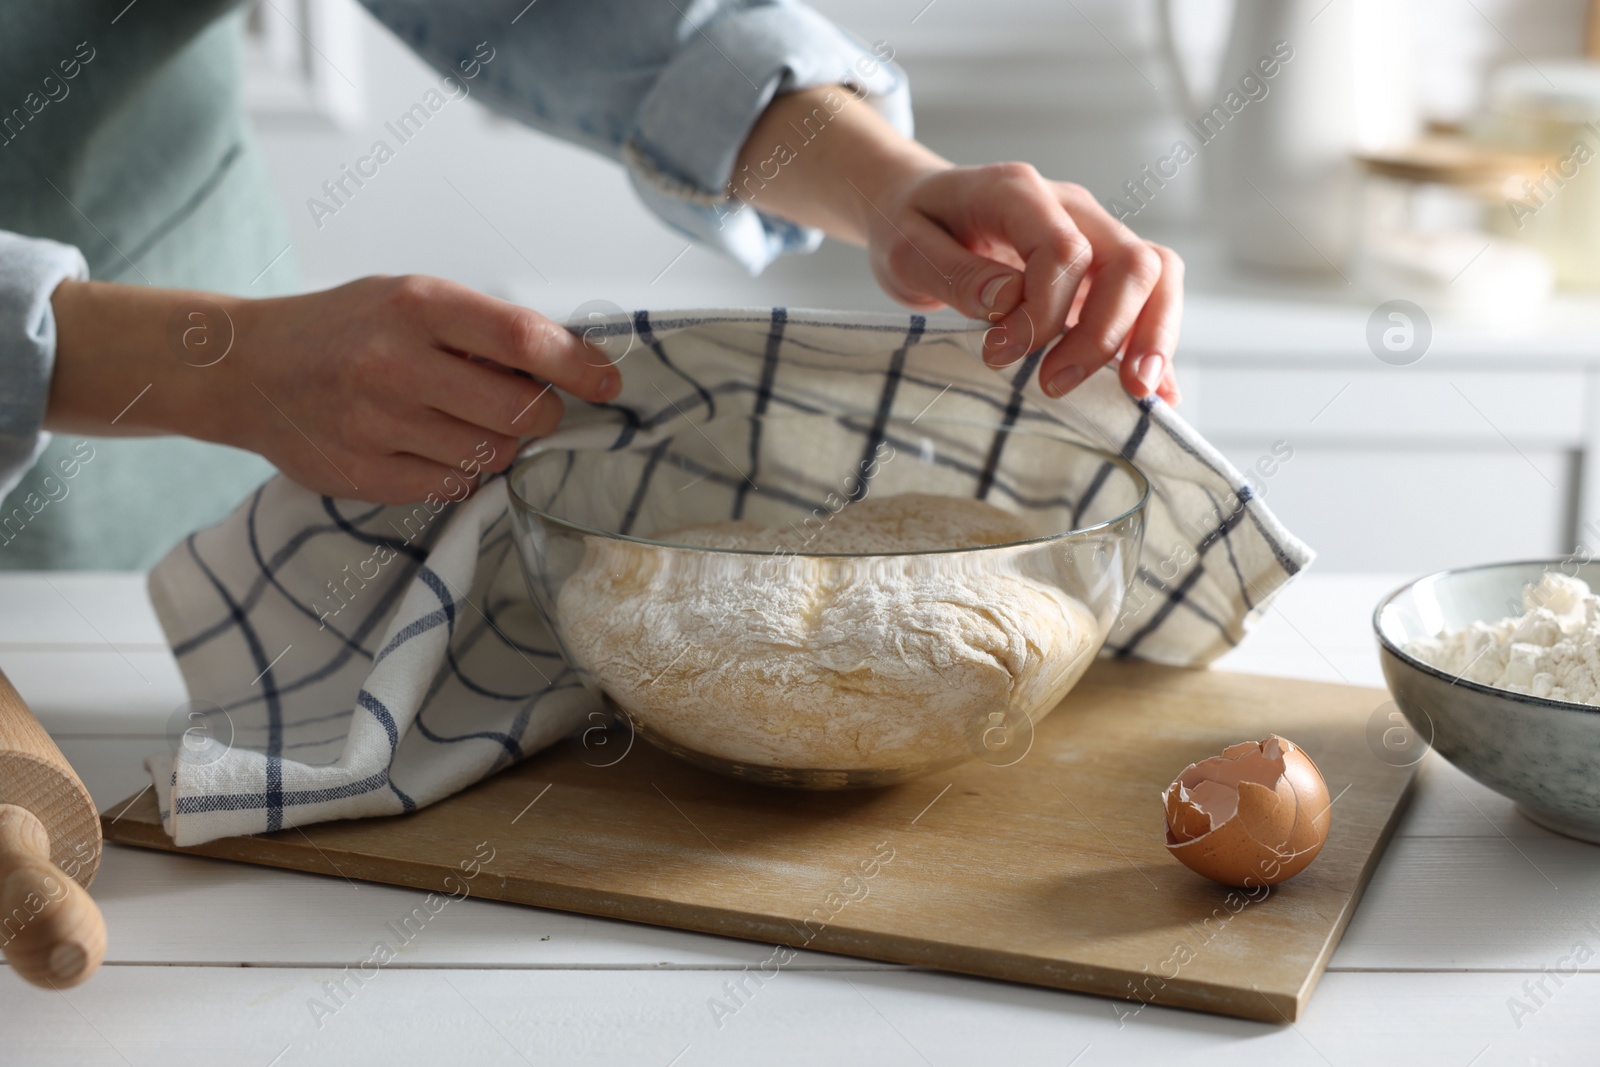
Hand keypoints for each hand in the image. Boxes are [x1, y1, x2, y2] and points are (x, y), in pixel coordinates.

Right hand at [47, 276, 620, 502]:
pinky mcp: (364, 475)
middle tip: (527, 408)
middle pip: (521, 413)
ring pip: (492, 457)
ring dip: (499, 446)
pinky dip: (459, 472)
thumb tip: (575, 361)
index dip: (580, 366)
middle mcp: (396, 363)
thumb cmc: (347, 328)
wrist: (247, 369)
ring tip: (464, 422)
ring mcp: (377, 424)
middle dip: (542, 416)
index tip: (609, 383)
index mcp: (417, 305)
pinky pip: (452, 486)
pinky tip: (431, 445)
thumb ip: (484, 329)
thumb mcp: (411, 299)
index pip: (524, 340)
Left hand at [731, 88, 1182, 402]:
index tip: (998, 353)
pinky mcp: (1100, 271)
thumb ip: (957, 274)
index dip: (1044, 313)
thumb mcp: (906, 251)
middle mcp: (1071, 209)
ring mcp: (1093, 237)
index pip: (1066, 251)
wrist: (917, 207)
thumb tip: (1008, 300)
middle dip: (1107, 334)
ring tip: (1132, 394)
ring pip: (1158, 276)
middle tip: (1054, 384)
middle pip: (1132, 262)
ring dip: (1151, 337)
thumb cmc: (912, 227)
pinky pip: (1150, 299)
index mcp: (1019, 192)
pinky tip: (1158, 394)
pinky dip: (1155, 345)